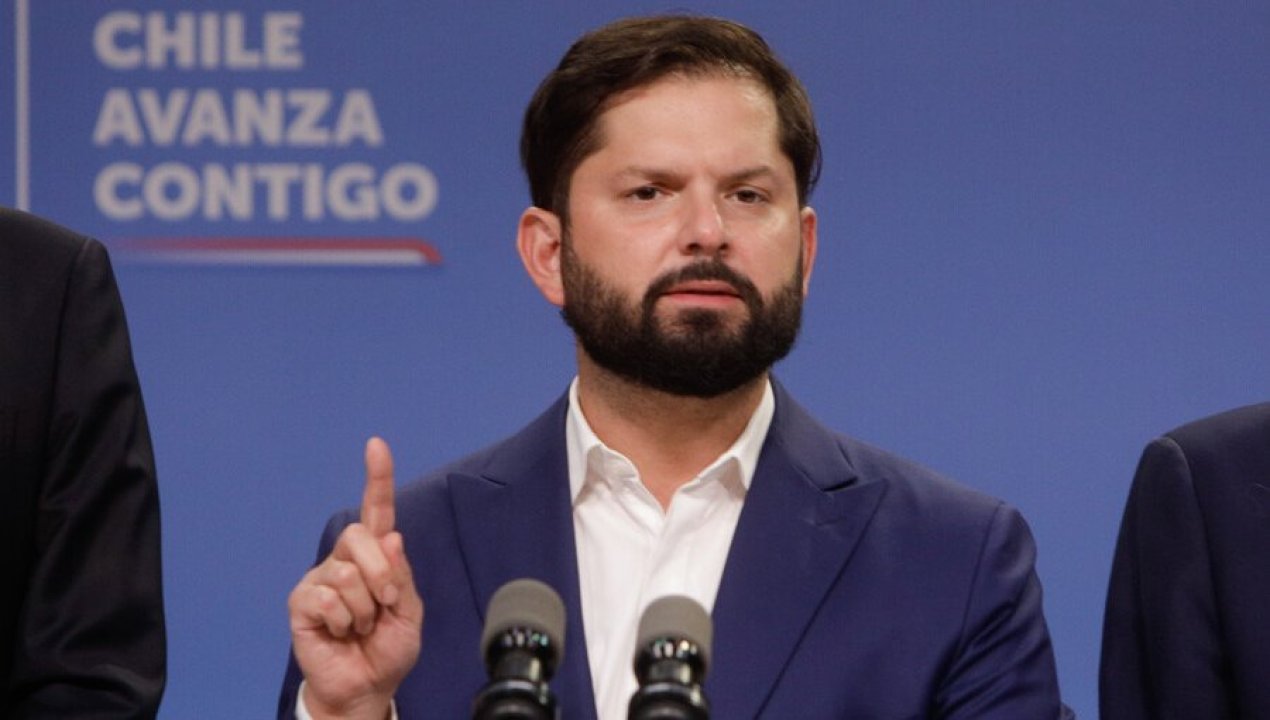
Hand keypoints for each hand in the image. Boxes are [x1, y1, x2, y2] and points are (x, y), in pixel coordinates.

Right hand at [288, 438, 423, 719]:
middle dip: (381, 574)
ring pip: (346, 574)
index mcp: (376, 556)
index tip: (376, 445)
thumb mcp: (409, 611)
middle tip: (384, 605)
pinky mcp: (301, 602)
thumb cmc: (387, 647)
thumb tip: (390, 536)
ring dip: (364, 609)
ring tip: (360, 626)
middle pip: (360, 537)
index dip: (377, 478)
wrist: (366, 685)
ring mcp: (320, 578)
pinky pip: (326, 599)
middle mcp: (345, 559)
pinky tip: (340, 632)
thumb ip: (401, 574)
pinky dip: (343, 621)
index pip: (376, 511)